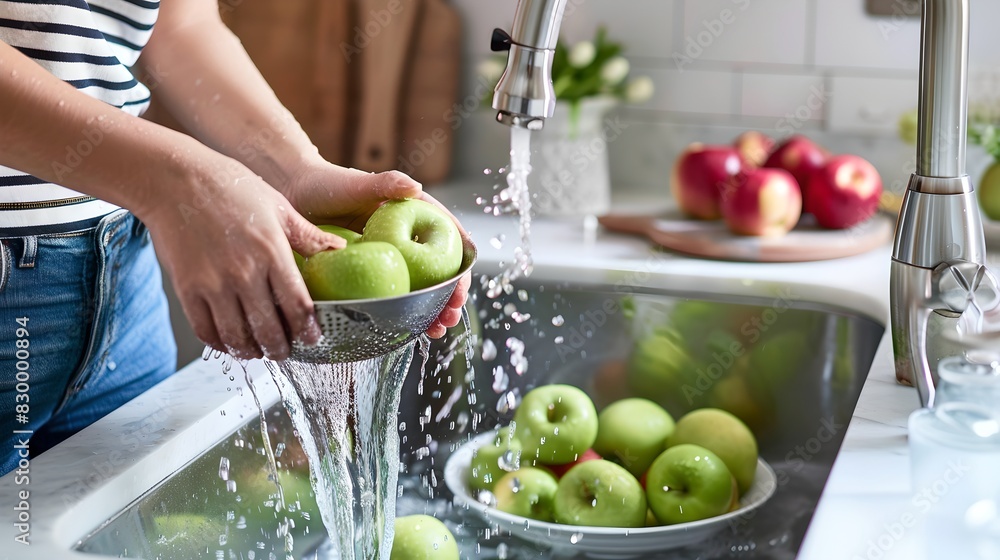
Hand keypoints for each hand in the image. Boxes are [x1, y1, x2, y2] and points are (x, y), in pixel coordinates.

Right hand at [142, 160, 344, 360]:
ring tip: (259, 351)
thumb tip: (339, 249)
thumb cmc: (230, 188)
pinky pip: (205, 330)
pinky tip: (229, 342)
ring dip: (251, 351)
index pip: (298, 305)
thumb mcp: (278, 206)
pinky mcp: (187, 289)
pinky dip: (220, 343)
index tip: (313, 339)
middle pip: (269, 329)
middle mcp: (244, 273)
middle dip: (281, 348)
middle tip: (286, 352)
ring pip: (237, 336)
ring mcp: (213, 283)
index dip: (308, 330)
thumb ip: (307, 236)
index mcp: (272, 252)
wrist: (174, 180)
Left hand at [283, 162, 470, 337]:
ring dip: (431, 311)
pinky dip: (401, 314)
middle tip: (450, 317)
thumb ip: (387, 183)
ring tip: (436, 331)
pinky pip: (390, 297)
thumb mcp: (358, 184)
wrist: (292, 195)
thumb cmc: (325, 184)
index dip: (459, 266)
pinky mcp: (369, 274)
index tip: (460, 288)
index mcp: (414, 214)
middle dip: (449, 297)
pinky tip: (408, 331)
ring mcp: (389, 259)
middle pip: (439, 271)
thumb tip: (415, 186)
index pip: (449, 241)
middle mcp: (406, 238)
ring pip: (418, 289)